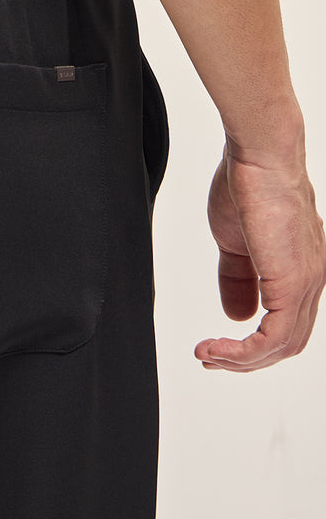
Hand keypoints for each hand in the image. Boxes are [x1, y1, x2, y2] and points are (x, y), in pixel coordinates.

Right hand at [194, 138, 325, 371]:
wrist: (259, 159)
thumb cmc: (248, 187)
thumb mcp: (234, 243)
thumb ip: (237, 280)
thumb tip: (236, 316)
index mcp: (302, 271)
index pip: (286, 325)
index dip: (252, 344)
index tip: (216, 347)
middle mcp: (312, 281)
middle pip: (286, 343)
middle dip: (245, 360)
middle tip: (209, 358)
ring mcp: (306, 283)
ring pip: (281, 346)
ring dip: (240, 360)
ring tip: (206, 355)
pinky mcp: (291, 283)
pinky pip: (271, 337)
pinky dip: (241, 351)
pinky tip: (215, 347)